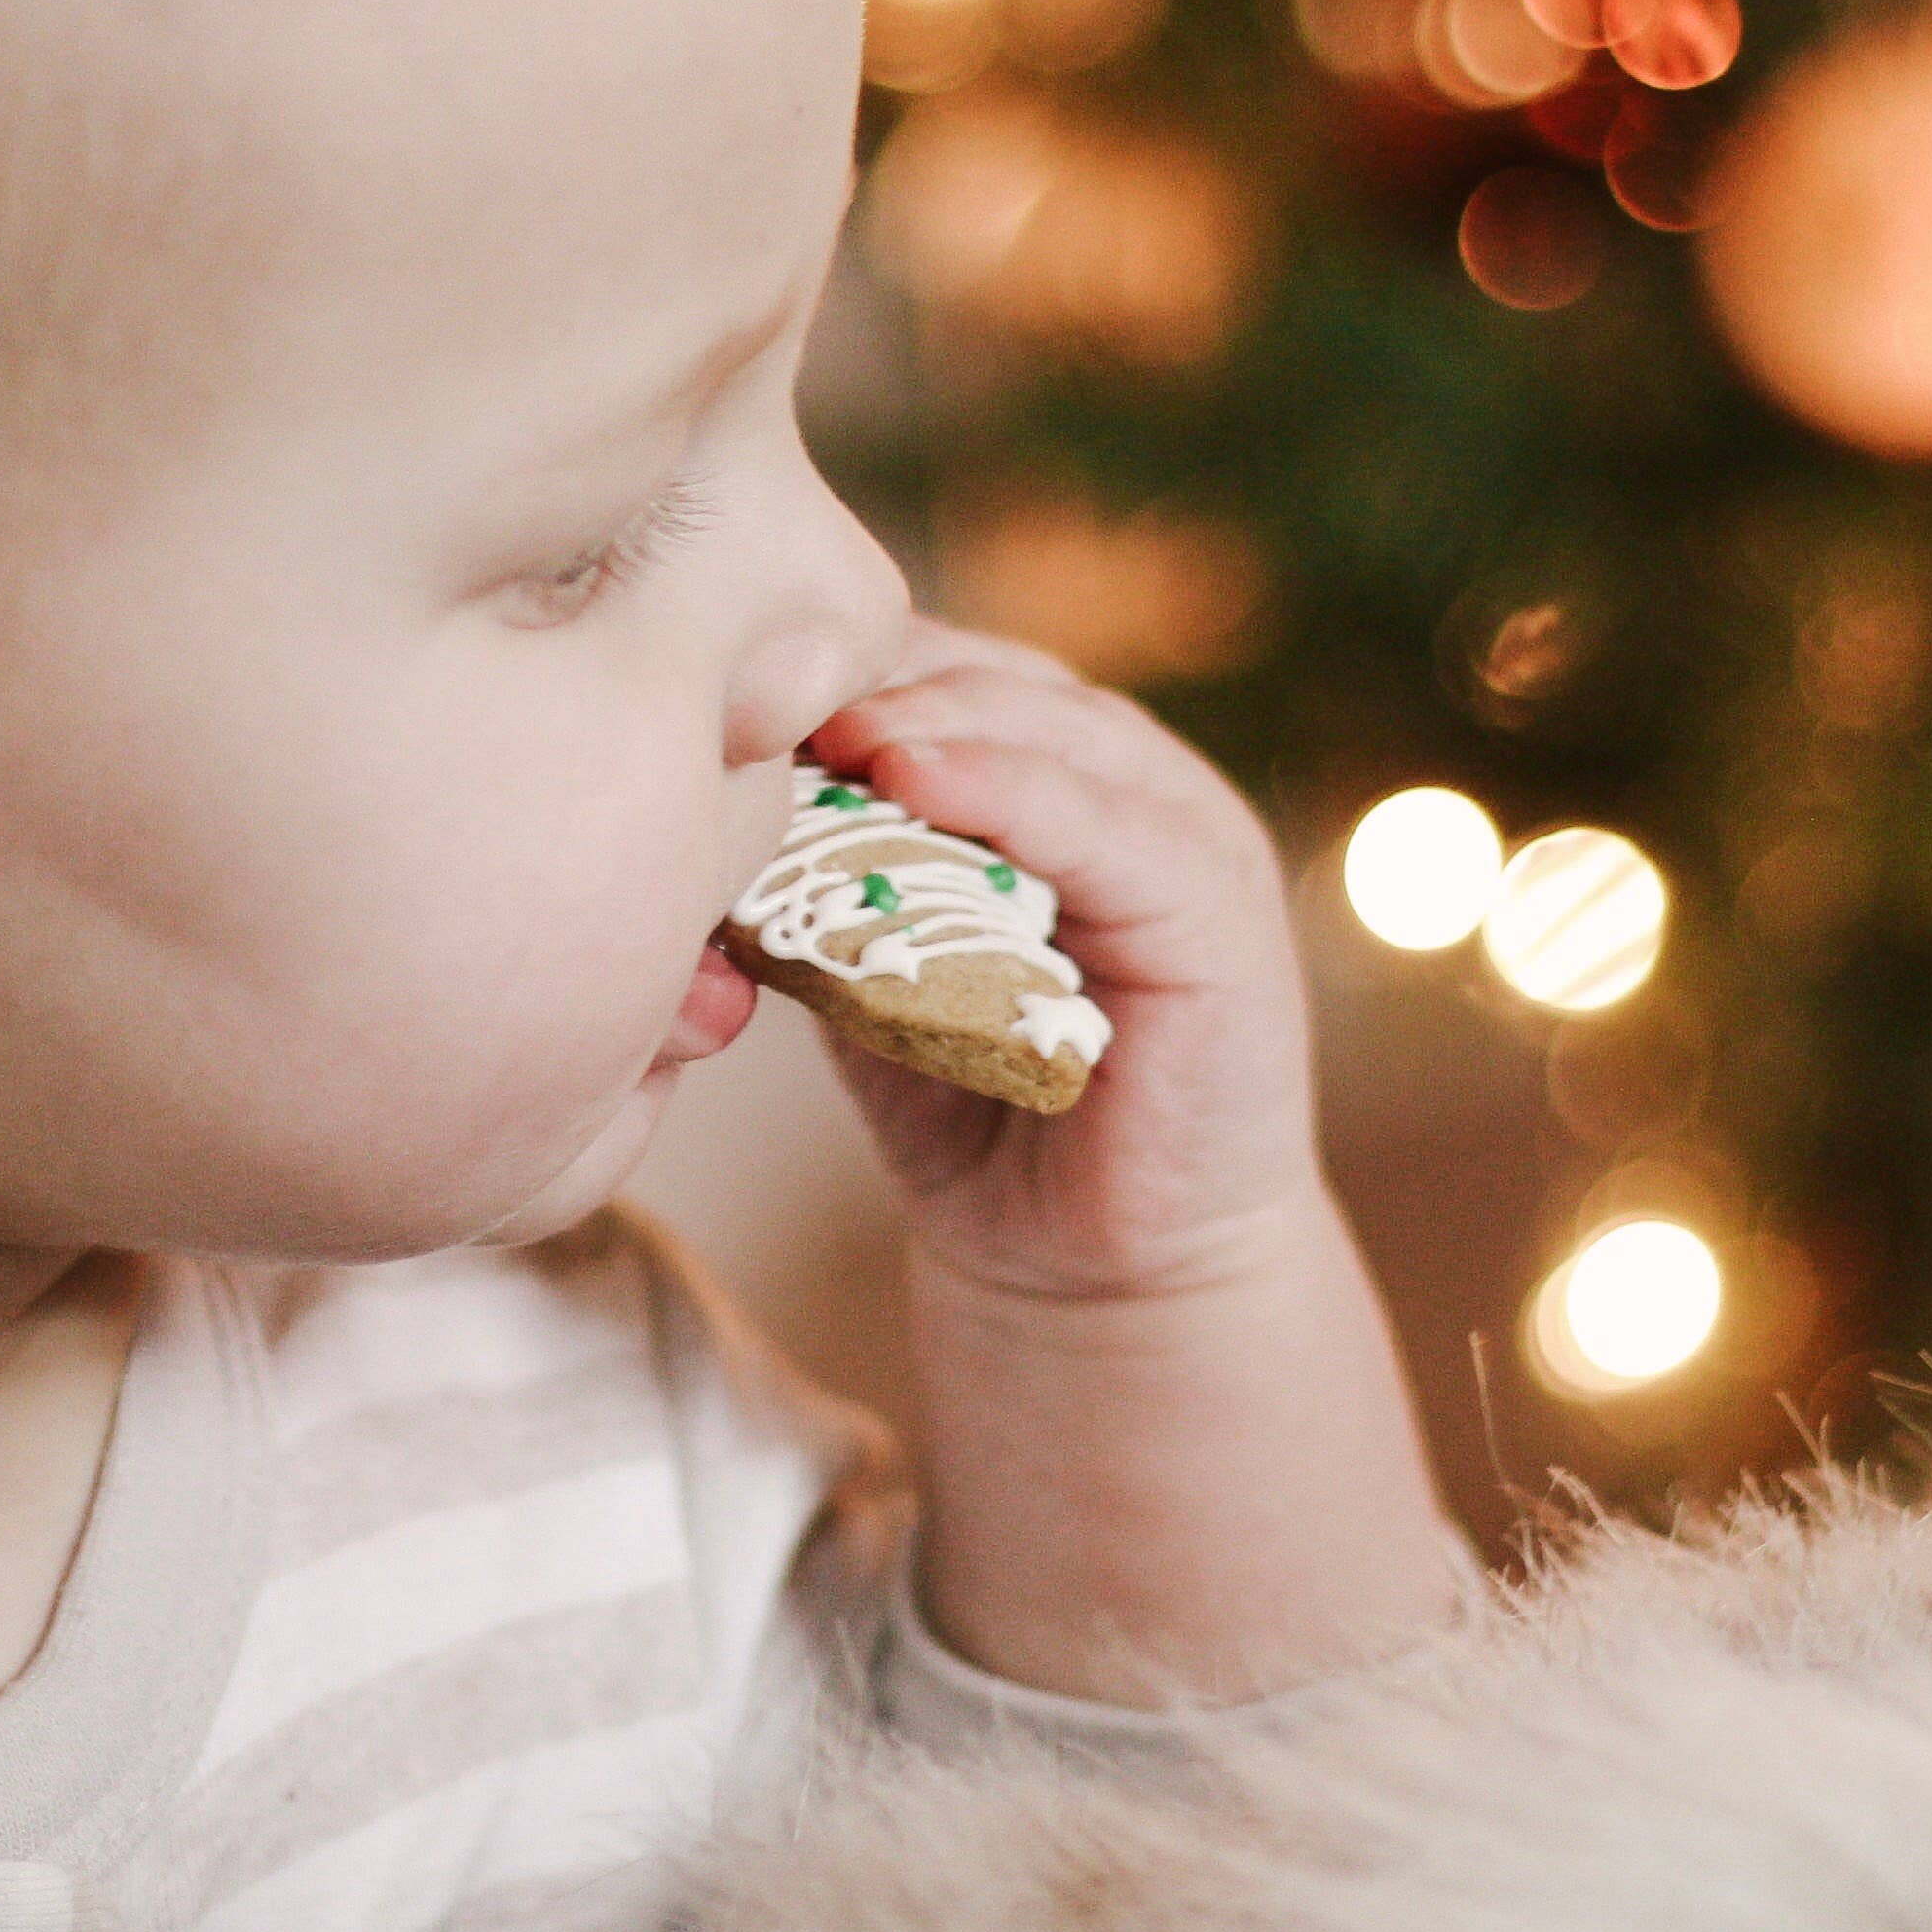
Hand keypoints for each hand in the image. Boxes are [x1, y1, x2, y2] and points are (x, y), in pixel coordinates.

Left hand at [793, 622, 1324, 1303]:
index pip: (945, 670)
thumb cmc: (978, 1112)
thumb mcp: (878, 966)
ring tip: (840, 727)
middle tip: (775, 686)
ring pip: (1061, 731)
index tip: (738, 673)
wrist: (1092, 1271)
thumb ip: (825, 876)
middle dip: (884, 674)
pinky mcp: (1223, 916)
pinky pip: (1118, 831)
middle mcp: (1132, 786)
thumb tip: (708, 797)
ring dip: (942, 717)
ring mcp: (1192, 840)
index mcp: (1054, 777)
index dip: (846, 661)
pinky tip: (920, 776)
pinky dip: (1017, 793)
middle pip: (1000, 678)